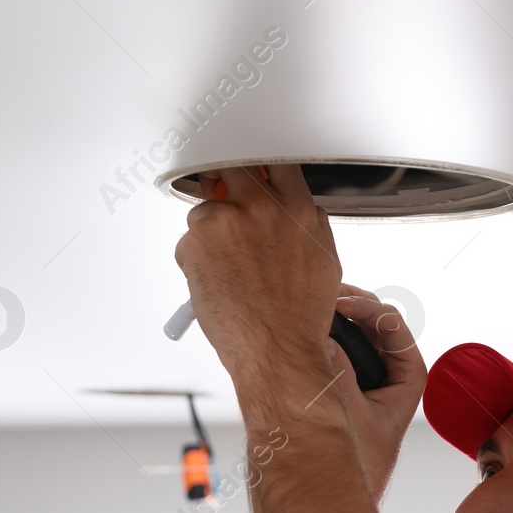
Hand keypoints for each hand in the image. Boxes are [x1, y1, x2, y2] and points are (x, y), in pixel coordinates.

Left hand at [172, 164, 341, 387]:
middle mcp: (261, 208)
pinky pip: (188, 242)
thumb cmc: (298, 316)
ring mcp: (226, 222)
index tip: (252, 174)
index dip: (260, 169)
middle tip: (222, 199)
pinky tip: (215, 284)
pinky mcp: (197, 241)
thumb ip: (305, 224)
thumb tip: (293, 210)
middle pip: (232, 169)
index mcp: (296, 208)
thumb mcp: (323, 259)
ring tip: (227, 271)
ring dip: (210, 234)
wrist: (277, 349)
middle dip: (225, 182)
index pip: (276, 164)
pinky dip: (195, 260)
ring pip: (205, 211)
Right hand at [327, 286, 427, 500]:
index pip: (395, 330)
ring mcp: (364, 383)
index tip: (343, 305)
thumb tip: (322, 337)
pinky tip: (299, 331)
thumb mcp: (345, 413)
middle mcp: (388, 379)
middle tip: (324, 295)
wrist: (325, 500)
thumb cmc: (349, 468)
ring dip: (334, 322)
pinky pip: (334, 354)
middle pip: (375, 327)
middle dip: (350, 307)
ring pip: (354, 338)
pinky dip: (320, 340)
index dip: (370, 310)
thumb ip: (337, 372)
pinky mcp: (342, 390)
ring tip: (310, 308)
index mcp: (405, 384)